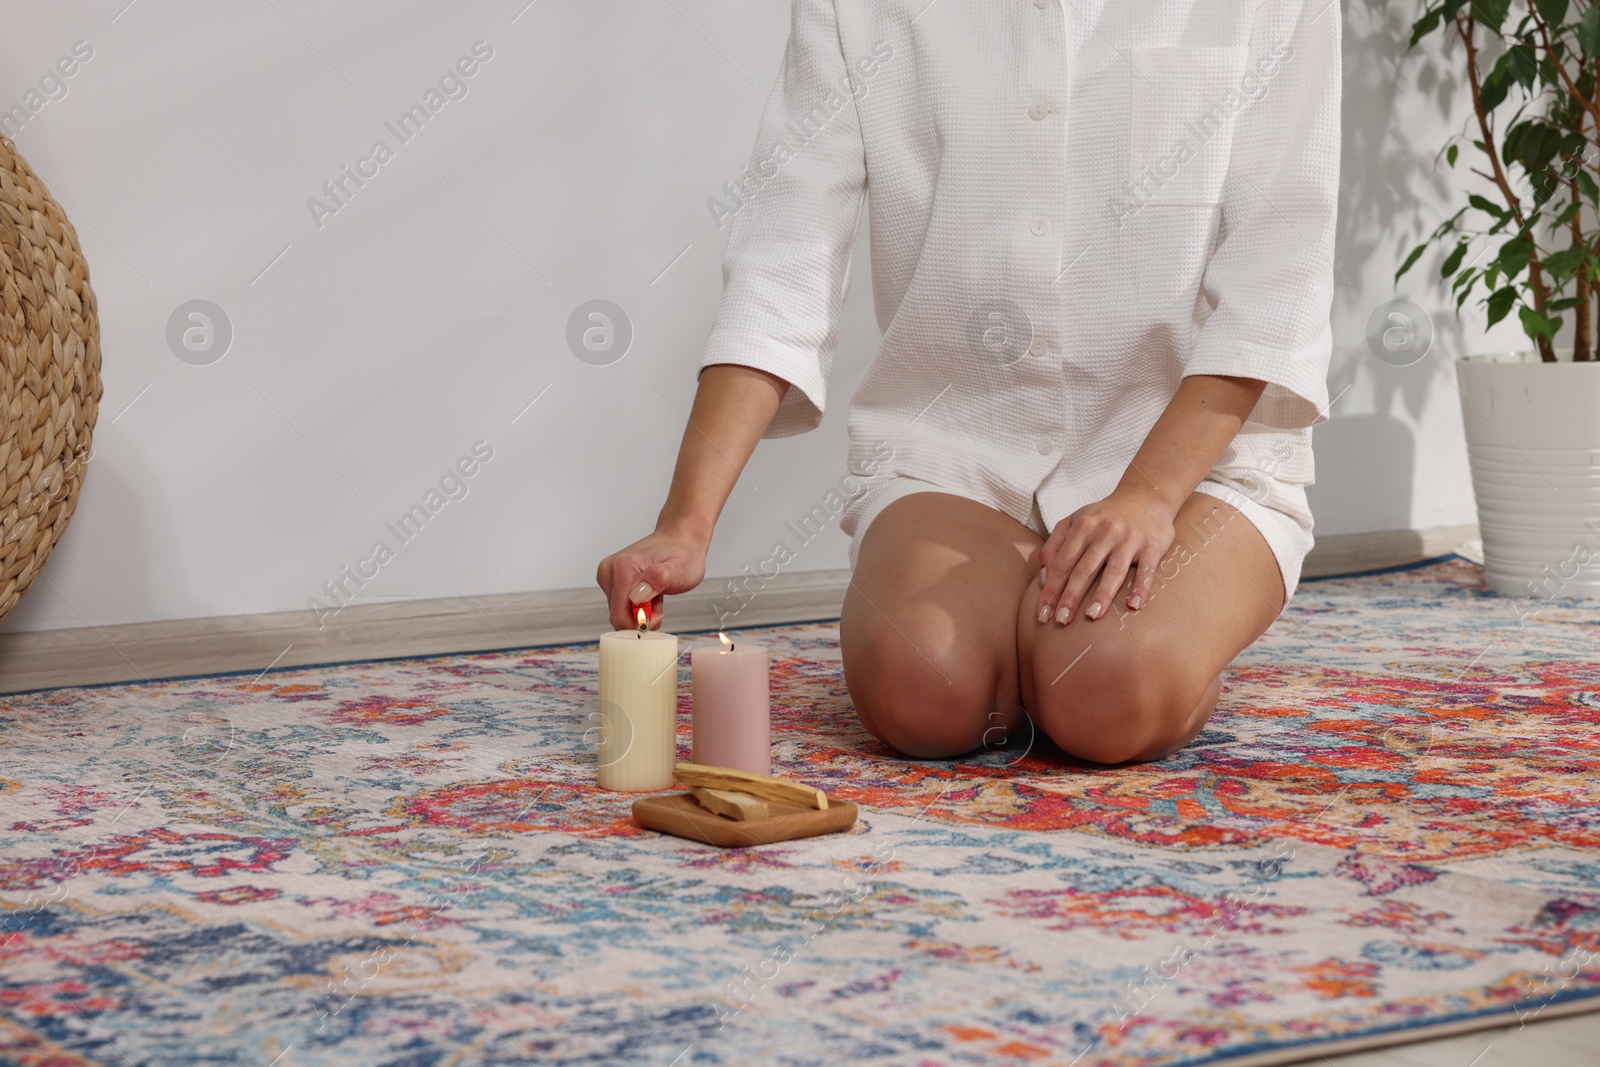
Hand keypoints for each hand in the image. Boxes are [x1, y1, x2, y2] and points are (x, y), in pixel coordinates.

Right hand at [596, 525, 709, 630]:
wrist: (679, 539)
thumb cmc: (683, 555)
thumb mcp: (680, 570)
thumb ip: (659, 580)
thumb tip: (636, 596)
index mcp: (623, 567)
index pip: (619, 615)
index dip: (640, 622)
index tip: (658, 614)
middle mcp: (609, 569)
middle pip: (618, 614)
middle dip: (640, 617)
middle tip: (660, 603)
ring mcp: (608, 573)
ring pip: (619, 611)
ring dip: (640, 611)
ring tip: (657, 595)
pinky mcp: (610, 578)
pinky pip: (620, 604)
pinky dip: (637, 605)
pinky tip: (650, 593)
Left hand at [1036, 488, 1175, 623]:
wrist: (1146, 496)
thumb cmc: (1105, 515)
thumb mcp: (1075, 520)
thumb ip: (1055, 543)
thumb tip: (1043, 572)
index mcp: (1082, 528)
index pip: (1061, 563)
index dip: (1050, 589)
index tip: (1042, 613)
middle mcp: (1104, 533)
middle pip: (1084, 569)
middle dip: (1070, 596)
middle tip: (1060, 620)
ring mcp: (1129, 539)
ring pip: (1113, 570)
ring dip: (1102, 594)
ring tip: (1091, 616)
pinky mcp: (1152, 546)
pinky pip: (1146, 570)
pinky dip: (1141, 587)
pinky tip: (1134, 605)